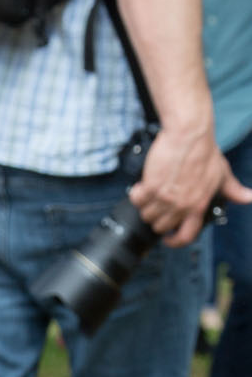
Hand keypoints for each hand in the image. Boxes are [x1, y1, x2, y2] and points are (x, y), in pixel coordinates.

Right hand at [130, 124, 251, 246]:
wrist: (189, 134)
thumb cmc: (205, 151)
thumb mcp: (222, 173)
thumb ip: (232, 189)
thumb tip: (248, 197)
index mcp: (199, 205)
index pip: (185, 236)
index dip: (174, 242)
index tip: (168, 239)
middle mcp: (182, 205)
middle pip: (161, 227)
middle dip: (157, 219)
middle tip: (158, 207)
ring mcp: (165, 197)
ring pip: (147, 215)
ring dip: (146, 207)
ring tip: (150, 195)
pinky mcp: (151, 186)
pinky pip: (136, 200)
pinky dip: (137, 195)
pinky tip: (142, 186)